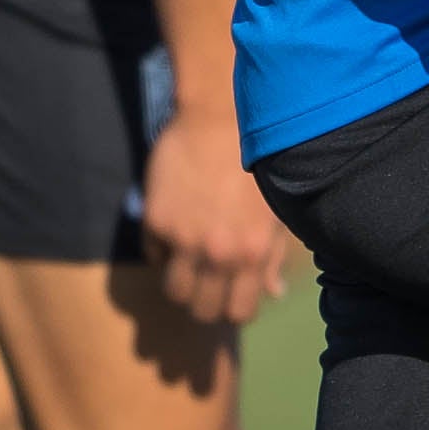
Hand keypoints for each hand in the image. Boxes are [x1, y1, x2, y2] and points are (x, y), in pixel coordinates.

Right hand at [135, 102, 290, 327]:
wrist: (219, 116)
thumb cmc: (256, 162)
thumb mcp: (275, 210)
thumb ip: (272, 256)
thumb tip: (273, 293)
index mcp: (252, 253)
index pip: (238, 313)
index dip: (232, 308)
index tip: (229, 295)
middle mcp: (217, 253)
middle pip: (201, 311)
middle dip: (204, 302)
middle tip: (205, 283)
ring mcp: (183, 239)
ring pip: (173, 291)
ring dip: (180, 281)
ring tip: (188, 260)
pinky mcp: (156, 220)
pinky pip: (153, 255)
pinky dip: (162, 249)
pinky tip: (176, 226)